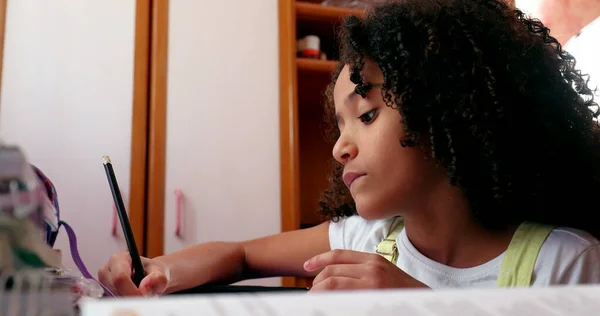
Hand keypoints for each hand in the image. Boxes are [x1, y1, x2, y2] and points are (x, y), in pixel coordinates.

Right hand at [98, 252, 169, 295]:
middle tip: (145, 295)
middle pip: (115, 289)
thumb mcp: (160, 272)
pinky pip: (113, 302)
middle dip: (131, 295)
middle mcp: (107, 270)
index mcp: (118, 259)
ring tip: (141, 294)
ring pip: (114, 297)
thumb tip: (145, 286)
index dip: (132, 290)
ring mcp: (104, 283)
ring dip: (129, 299)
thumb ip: (157, 278)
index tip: (143, 296)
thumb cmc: (152, 271)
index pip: (120, 277)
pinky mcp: (105, 293)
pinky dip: (125, 303)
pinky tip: (133, 297)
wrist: (150, 277)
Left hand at [303, 249, 427, 291]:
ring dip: (319, 292)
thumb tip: (336, 278)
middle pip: (332, 270)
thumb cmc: (404, 293)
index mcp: (373, 259)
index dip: (318, 259)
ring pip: (332, 283)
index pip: (338, 255)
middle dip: (316, 282)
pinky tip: (326, 305)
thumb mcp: (384, 274)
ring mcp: (372, 282)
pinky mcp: (372, 295)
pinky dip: (330, 300)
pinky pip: (342, 297)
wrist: (426, 303)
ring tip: (315, 301)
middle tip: (311, 293)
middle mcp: (371, 267)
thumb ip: (363, 272)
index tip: (306, 266)